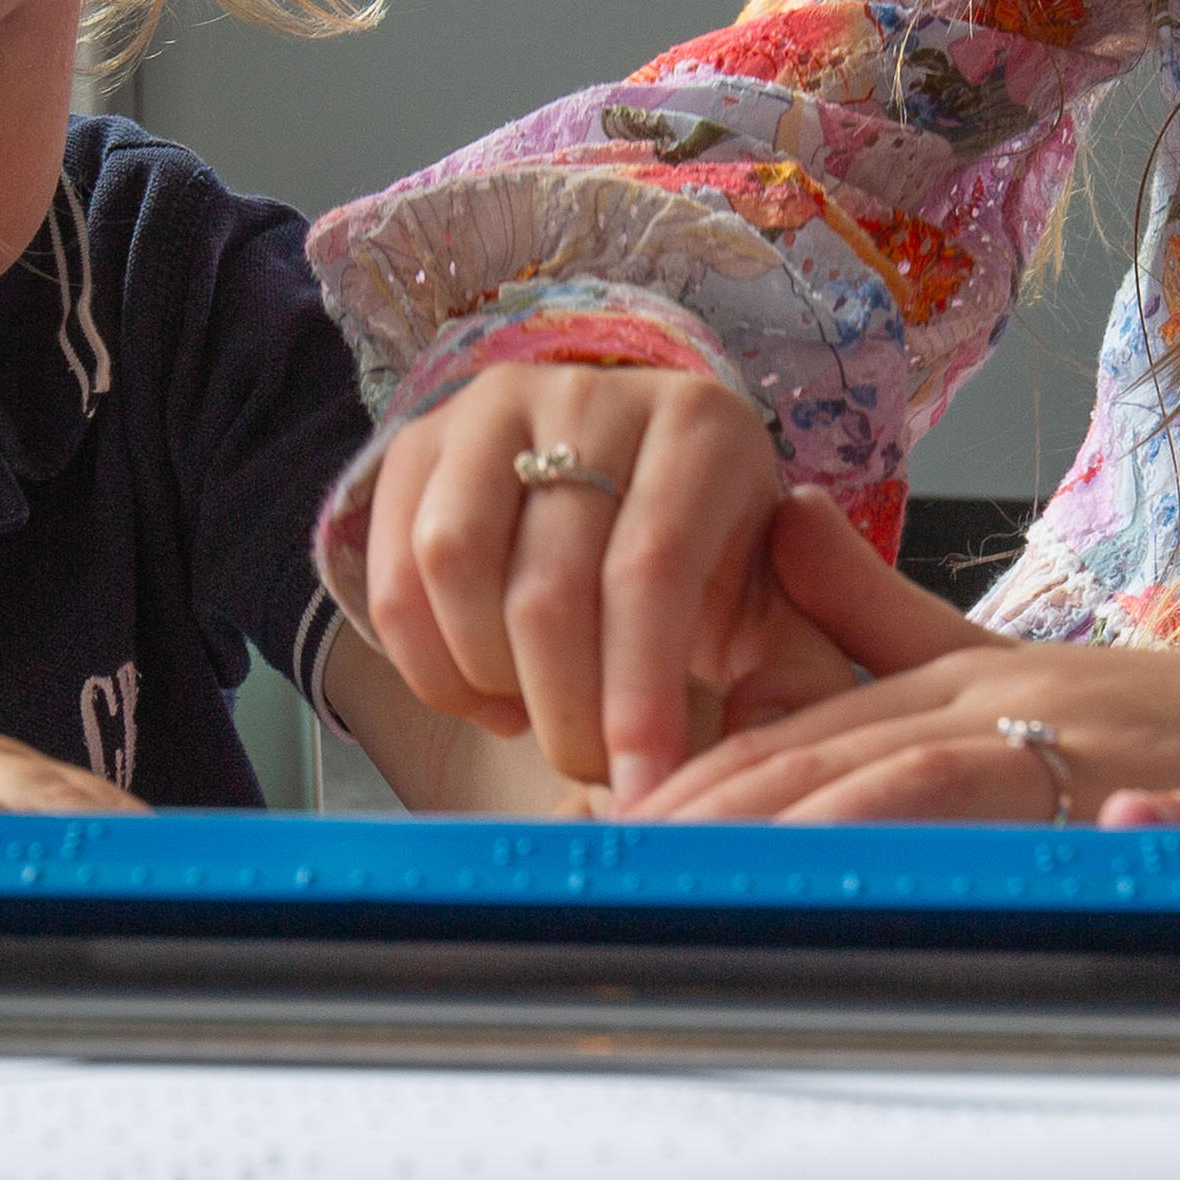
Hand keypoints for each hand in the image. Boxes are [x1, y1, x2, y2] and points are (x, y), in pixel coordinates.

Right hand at [353, 363, 789, 801]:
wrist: (630, 493)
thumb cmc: (712, 565)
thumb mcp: (774, 606)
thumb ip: (786, 673)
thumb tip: (761, 752)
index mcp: (701, 428)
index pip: (651, 568)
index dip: (637, 692)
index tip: (642, 787)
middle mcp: (592, 393)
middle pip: (547, 579)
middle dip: (564, 708)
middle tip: (592, 772)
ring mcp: (493, 408)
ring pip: (454, 565)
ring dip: (487, 678)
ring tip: (534, 719)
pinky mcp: (418, 443)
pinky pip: (393, 573)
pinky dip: (428, 664)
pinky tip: (484, 695)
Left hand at [627, 495, 1179, 827]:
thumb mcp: (1013, 664)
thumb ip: (879, 616)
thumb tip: (765, 531)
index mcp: (965, 688)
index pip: (800, 738)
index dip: (696, 784)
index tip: (599, 835)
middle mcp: (1027, 712)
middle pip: (854, 763)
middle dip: (734, 818)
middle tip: (629, 873)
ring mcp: (1121, 762)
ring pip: (975, 784)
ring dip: (870, 822)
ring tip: (775, 867)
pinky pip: (1167, 832)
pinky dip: (1130, 840)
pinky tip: (1096, 851)